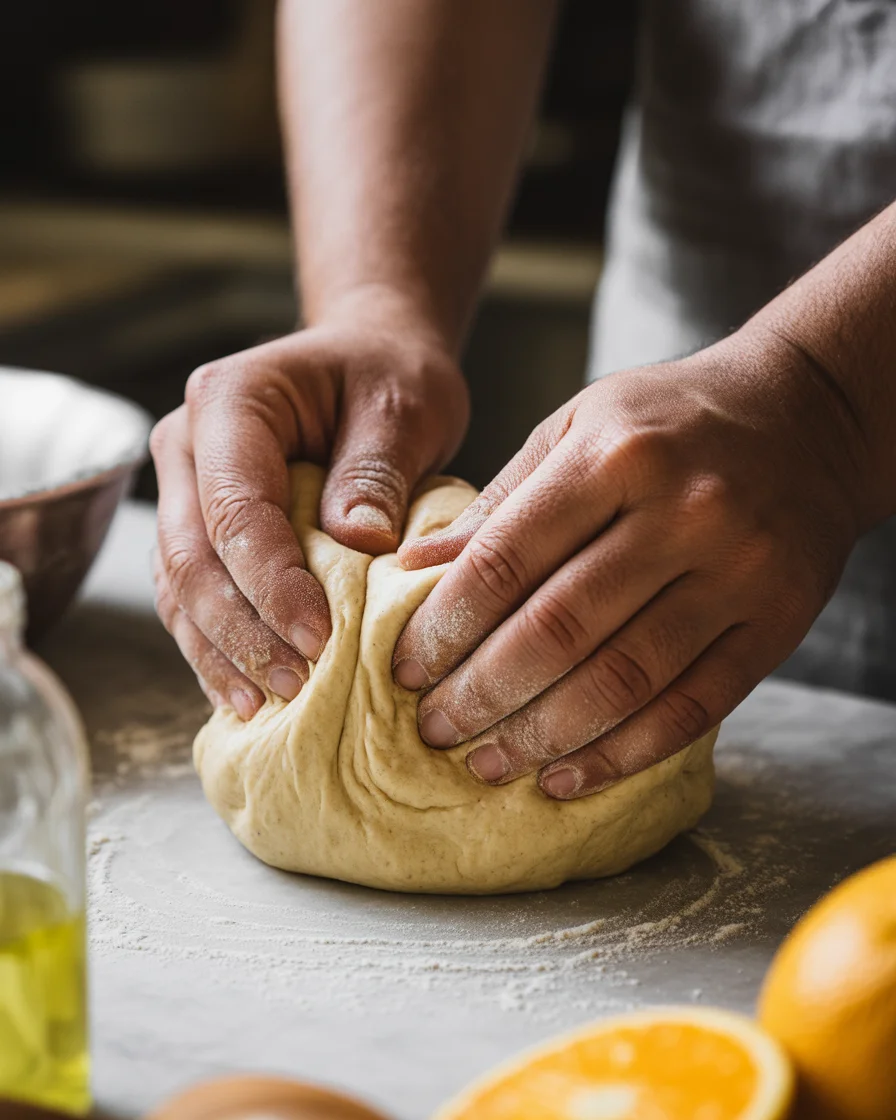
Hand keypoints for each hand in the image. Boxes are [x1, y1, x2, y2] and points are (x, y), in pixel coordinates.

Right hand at [151, 291, 468, 717]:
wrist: (367, 361)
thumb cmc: (388, 376)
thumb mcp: (404, 405)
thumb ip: (379, 469)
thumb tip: (362, 544)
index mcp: (229, 401)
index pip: (236, 507)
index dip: (272, 582)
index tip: (320, 638)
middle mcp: (188, 446)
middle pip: (192, 556)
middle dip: (241, 631)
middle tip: (294, 685)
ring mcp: (185, 490)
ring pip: (181, 588)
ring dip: (221, 652)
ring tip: (265, 705)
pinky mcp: (200, 530)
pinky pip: (194, 597)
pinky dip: (219, 647)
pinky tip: (247, 692)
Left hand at [393, 331, 863, 798]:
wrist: (808, 417)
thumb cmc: (670, 421)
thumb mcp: (577, 426)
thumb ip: (501, 500)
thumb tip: (414, 566)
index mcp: (613, 456)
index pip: (506, 560)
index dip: (445, 627)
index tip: (406, 670)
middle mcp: (680, 514)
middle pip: (558, 631)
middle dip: (482, 694)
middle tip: (436, 729)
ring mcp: (736, 573)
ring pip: (622, 681)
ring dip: (542, 737)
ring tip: (488, 762)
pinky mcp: (776, 624)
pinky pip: (692, 708)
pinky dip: (623, 754)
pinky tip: (569, 776)